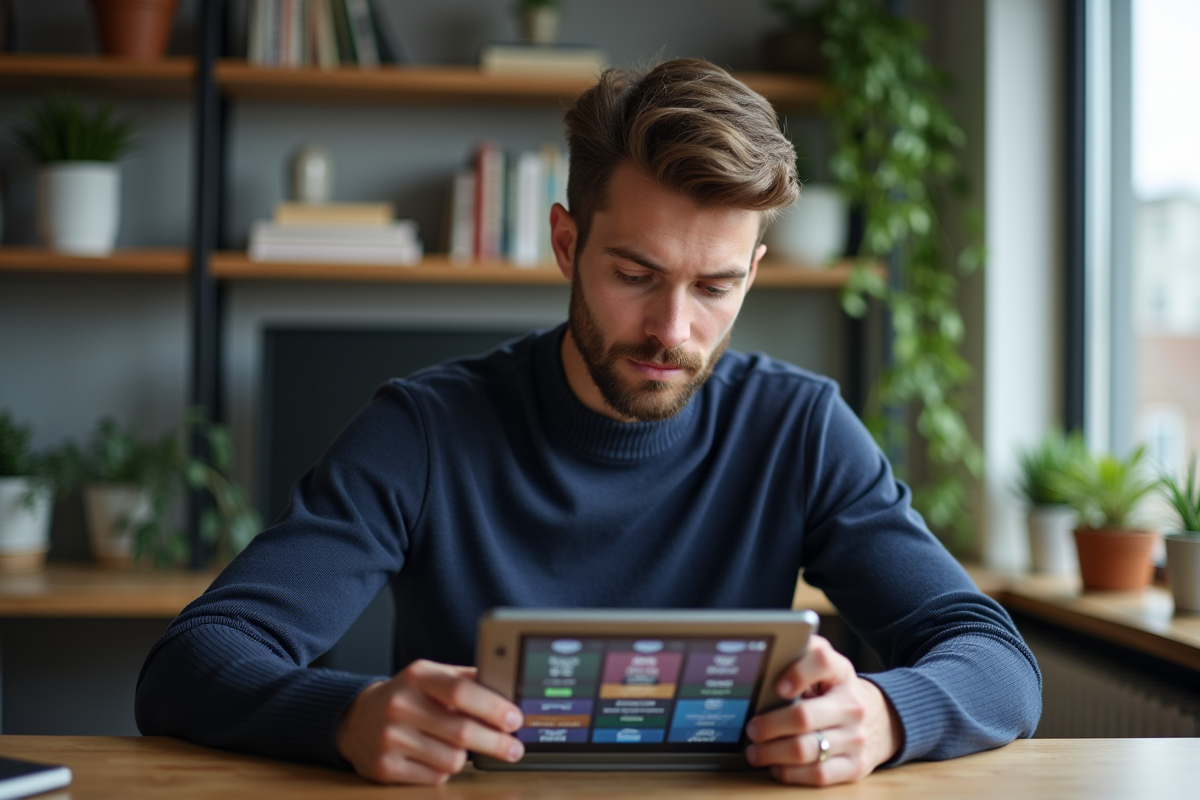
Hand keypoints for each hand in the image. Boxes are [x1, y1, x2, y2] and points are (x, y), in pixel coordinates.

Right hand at [336, 659, 524, 784]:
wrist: (354, 719)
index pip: (461, 692)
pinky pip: (435, 778)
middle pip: (462, 732)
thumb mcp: (430, 676)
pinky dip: (444, 770)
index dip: (493, 708)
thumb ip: (465, 679)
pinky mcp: (385, 768)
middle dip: (496, 742)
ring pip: (452, 759)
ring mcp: (390, 739)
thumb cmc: (406, 696)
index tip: (514, 719)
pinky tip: (435, 757)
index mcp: (417, 676)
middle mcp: (400, 705)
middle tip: (514, 748)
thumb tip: (506, 690)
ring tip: (459, 747)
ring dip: (465, 756)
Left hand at [744, 635, 901, 785]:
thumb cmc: (834, 691)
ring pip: (805, 750)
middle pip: (803, 717)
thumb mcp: (823, 668)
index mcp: (841, 672)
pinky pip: (818, 774)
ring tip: (755, 751)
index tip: (776, 686)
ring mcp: (855, 738)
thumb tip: (763, 663)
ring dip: (772, 753)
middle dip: (769, 725)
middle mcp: (852, 705)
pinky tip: (777, 766)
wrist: (877, 719)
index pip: (822, 661)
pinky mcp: (855, 766)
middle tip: (751, 728)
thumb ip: (797, 657)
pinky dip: (790, 773)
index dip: (797, 673)